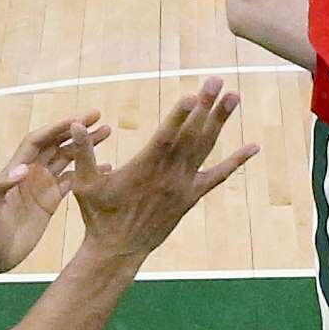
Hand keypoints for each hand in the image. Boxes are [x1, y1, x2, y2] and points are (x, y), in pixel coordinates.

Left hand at [0, 114, 99, 272]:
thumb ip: (1, 186)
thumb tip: (23, 169)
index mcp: (16, 169)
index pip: (38, 141)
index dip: (56, 128)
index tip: (77, 119)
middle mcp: (31, 173)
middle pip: (56, 144)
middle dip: (75, 129)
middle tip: (97, 117)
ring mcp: (42, 186)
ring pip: (66, 159)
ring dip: (84, 145)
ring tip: (105, 133)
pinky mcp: (50, 202)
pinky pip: (71, 181)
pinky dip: (87, 172)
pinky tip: (104, 167)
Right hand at [70, 81, 250, 254]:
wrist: (118, 249)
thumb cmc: (98, 215)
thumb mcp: (84, 184)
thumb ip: (84, 153)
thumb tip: (75, 123)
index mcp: (145, 168)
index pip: (166, 137)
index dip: (179, 116)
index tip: (192, 95)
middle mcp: (170, 175)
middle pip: (191, 135)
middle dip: (205, 106)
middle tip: (217, 80)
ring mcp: (184, 186)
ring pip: (206, 148)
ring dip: (220, 121)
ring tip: (234, 96)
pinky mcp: (192, 196)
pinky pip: (218, 176)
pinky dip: (236, 161)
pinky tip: (253, 147)